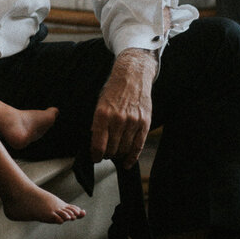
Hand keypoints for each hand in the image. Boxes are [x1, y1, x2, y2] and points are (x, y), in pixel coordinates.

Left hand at [90, 48, 156, 168]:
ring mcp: (133, 122)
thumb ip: (97, 122)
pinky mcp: (144, 123)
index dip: (95, 155)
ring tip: (115, 154)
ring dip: (118, 155)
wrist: (132, 76)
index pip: (98, 144)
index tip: (95, 157)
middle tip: (105, 154)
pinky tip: (127, 162)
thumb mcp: (99, 103)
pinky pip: (138, 146)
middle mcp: (118, 119)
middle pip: (112, 149)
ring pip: (124, 149)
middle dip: (107, 155)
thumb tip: (95, 140)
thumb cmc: (114, 89)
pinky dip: (132, 157)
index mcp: (103, 114)